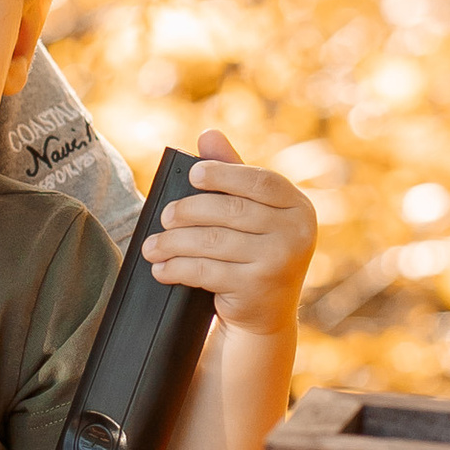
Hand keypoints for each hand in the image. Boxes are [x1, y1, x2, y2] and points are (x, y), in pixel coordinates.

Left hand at [144, 129, 316, 336]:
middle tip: (164, 216)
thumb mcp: (253, 213)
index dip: (224, 174)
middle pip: (231, 211)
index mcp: (298, 207)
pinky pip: (206, 271)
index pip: (261, 181)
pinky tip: (161, 268)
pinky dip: (177, 268)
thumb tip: (208, 134)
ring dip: (174, 243)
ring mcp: (279, 262)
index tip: (193, 176)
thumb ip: (233, 173)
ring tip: (151, 246)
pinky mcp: (256, 288)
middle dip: (189, 212)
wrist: (266, 315)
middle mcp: (297, 233)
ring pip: (214, 242)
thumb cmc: (255, 252)